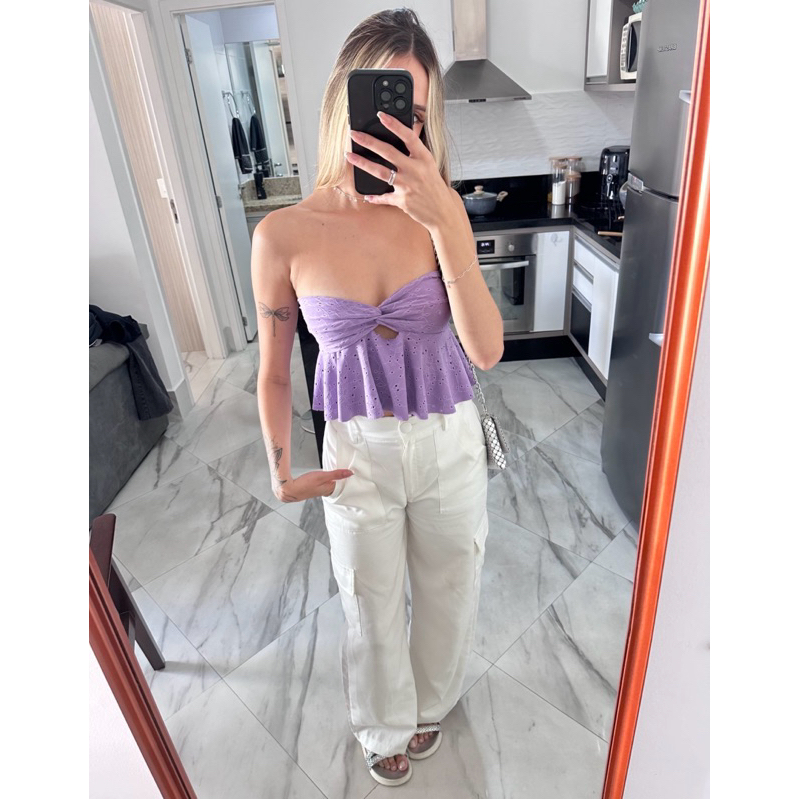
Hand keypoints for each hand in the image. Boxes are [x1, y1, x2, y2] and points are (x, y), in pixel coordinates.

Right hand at [276, 468, 353, 502]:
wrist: (289, 489)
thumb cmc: (305, 484)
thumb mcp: (322, 476)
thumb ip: (337, 474)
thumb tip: (351, 473)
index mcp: (330, 489)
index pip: (344, 484)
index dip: (349, 478)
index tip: (354, 471)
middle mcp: (326, 491)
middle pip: (339, 484)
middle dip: (344, 479)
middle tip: (349, 471)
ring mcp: (320, 490)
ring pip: (332, 484)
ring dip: (336, 479)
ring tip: (341, 472)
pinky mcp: (315, 488)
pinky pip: (326, 484)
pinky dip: (329, 479)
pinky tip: (328, 476)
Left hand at [346, 111, 454, 229]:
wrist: (443, 211)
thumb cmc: (435, 187)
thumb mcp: (429, 165)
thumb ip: (415, 153)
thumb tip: (400, 139)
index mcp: (424, 158)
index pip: (408, 137)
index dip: (394, 125)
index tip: (381, 115)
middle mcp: (415, 170)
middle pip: (388, 152)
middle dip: (368, 141)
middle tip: (354, 134)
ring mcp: (408, 186)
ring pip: (381, 172)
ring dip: (363, 163)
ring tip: (349, 156)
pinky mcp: (402, 201)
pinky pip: (384, 198)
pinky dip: (375, 197)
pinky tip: (367, 195)